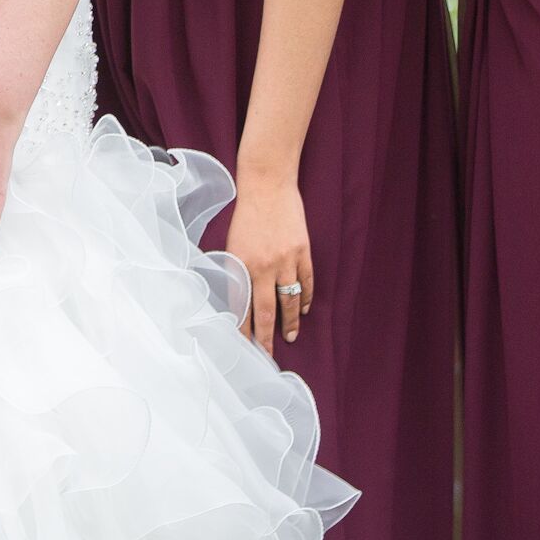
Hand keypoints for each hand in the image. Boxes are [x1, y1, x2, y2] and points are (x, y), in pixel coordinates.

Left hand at [226, 179, 313, 350]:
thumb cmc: (245, 213)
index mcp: (240, 264)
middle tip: (268, 355)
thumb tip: (241, 297)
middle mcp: (263, 266)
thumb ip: (238, 270)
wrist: (267, 184)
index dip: (243, 329)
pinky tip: (304, 309)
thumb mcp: (233, 243)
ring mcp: (285, 260)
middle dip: (266, 337)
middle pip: (265, 311)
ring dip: (289, 322)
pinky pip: (306, 283)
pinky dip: (305, 298)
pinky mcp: (303, 252)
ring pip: (289, 301)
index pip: (241, 306)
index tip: (244, 347)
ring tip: (290, 337)